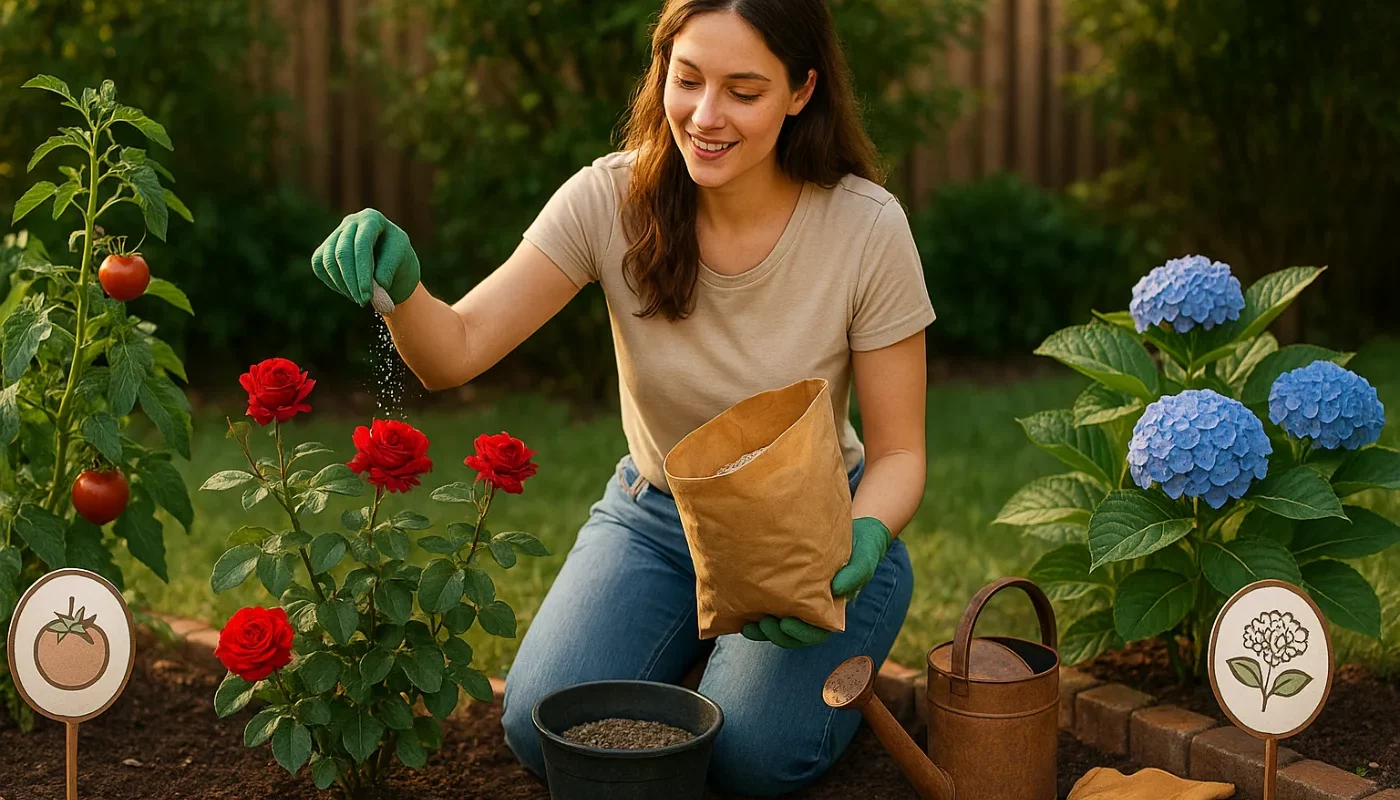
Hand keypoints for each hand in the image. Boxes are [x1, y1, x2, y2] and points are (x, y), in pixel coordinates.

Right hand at [310, 208, 421, 306]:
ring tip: (360, 299)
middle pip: (342, 253)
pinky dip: (333, 282)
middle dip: (352, 282)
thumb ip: (389, 270)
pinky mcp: (324, 248)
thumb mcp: (402, 260)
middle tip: (363, 302)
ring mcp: (335, 234)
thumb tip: (376, 287)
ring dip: (343, 285)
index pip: (362, 244)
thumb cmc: (399, 258)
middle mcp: (351, 222)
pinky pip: (320, 266)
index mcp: (372, 218)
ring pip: (328, 261)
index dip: (363, 272)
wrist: (390, 261)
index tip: (368, 296)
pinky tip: (350, 291)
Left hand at [740, 517, 892, 647]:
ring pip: (779, 625)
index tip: (786, 624)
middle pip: (794, 634)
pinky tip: (741, 609)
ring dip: (762, 630)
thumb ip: (855, 575)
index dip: (801, 634)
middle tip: (764, 624)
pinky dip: (756, 612)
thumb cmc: (862, 549)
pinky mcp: (787, 589)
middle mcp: (814, 610)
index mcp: (833, 610)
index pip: (817, 632)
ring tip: (747, 626)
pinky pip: (771, 605)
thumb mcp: (863, 560)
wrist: (854, 532)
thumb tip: (837, 589)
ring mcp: (799, 601)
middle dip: (777, 634)